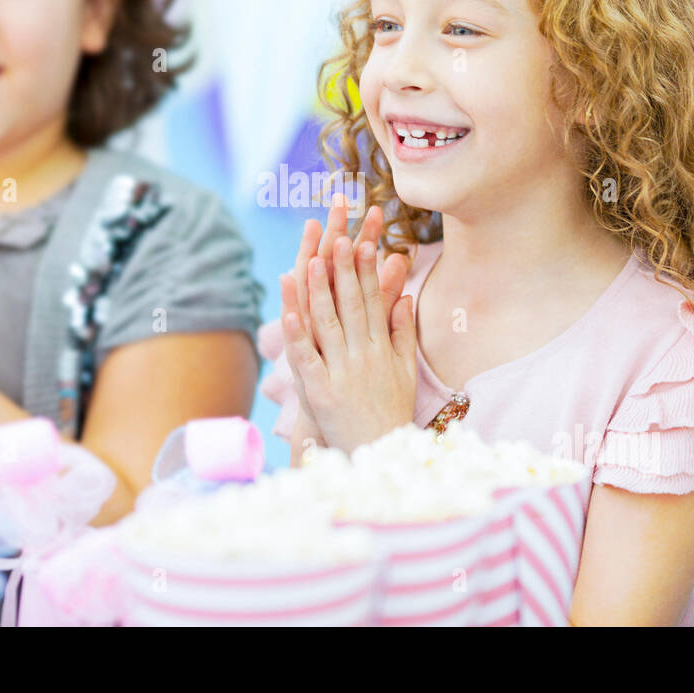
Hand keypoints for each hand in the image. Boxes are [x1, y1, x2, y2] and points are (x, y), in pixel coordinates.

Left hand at [281, 232, 416, 452]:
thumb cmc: (390, 413)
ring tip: (312, 260)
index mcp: (382, 349)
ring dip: (320, 291)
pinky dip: (297, 333)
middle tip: (340, 235)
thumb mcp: (404, 371)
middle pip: (352, 305)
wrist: (379, 457)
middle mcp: (364, 357)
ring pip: (328, 324)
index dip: (368, 269)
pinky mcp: (320, 393)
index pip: (374, 301)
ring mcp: (341, 373)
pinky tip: (289, 309)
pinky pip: (307, 358)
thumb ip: (403, 333)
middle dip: (345, 269)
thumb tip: (405, 297)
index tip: (364, 239)